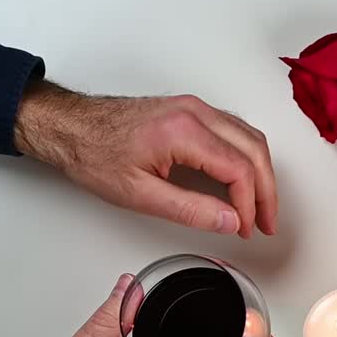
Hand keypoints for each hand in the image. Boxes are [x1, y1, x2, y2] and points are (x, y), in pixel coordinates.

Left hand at [14, 80, 277, 238]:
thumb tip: (230, 221)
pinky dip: (247, 157)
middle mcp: (195, 112)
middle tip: (266, 223)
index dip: (250, 204)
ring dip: (261, 173)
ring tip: (259, 206)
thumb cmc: (95, 154)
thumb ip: (191, 210)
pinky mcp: (191, 110)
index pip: (238, 169)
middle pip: (253, 150)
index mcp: (184, 132)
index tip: (246, 228)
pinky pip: (235, 130)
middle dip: (266, 191)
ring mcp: (195, 108)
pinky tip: (243, 180)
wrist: (71, 127)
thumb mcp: (140, 195)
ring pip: (249, 137)